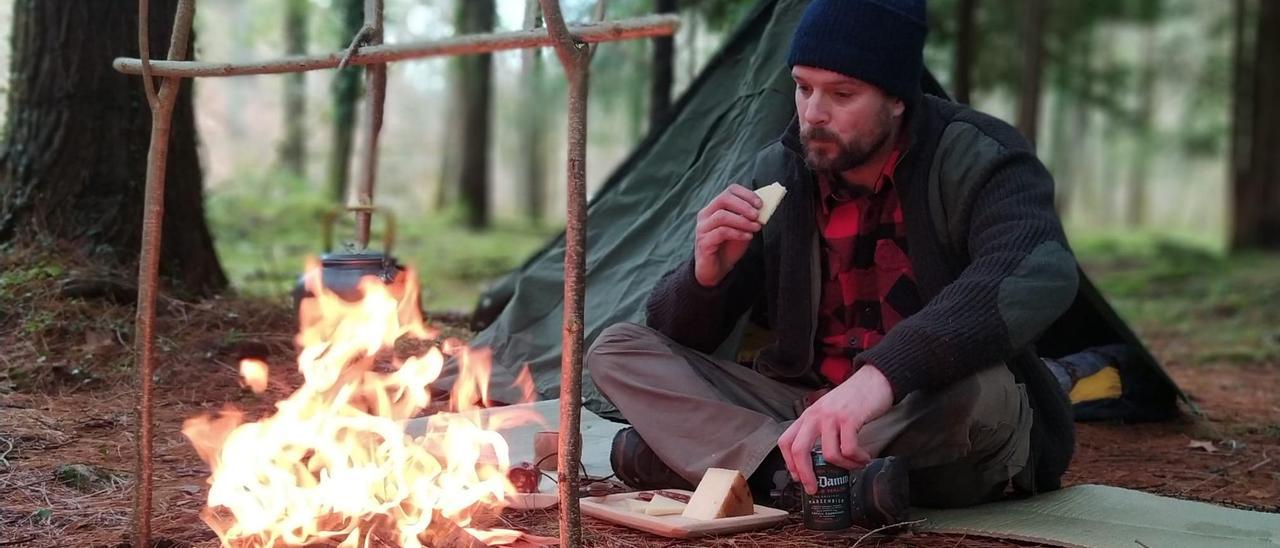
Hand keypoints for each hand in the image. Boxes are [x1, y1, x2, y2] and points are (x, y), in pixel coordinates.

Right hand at [694, 184, 762, 287]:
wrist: (716, 270)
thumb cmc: (729, 247)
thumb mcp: (742, 228)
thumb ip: (749, 217)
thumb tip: (764, 207)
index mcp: (715, 208)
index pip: (729, 191)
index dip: (746, 194)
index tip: (760, 204)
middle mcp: (706, 215)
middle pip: (723, 199)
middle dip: (744, 205)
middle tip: (758, 214)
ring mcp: (702, 228)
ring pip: (722, 216)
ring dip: (742, 220)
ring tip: (756, 227)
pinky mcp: (703, 243)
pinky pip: (721, 232)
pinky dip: (737, 233)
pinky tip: (747, 237)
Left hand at [777, 365, 893, 494]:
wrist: (874, 379)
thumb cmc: (853, 399)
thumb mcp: (828, 411)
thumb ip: (820, 430)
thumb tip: (818, 460)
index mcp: (808, 415)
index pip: (786, 441)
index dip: (789, 463)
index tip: (798, 478)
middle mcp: (815, 415)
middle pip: (799, 450)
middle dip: (805, 474)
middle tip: (814, 488)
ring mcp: (832, 417)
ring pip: (828, 454)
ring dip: (844, 466)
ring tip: (855, 465)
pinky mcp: (850, 419)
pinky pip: (849, 449)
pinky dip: (858, 459)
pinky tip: (864, 458)